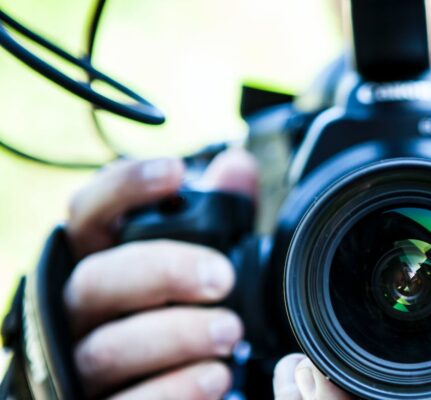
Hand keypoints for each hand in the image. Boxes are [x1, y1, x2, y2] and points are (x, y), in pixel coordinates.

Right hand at [64, 149, 257, 398]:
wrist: (166, 389)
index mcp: (100, 262)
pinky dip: (173, 390)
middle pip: (97, 280)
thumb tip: (238, 166)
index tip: (175, 172)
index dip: (125, 188)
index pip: (90, 213)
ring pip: (107, 349)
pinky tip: (215, 376)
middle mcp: (78, 312)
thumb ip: (219, 215)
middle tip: (222, 277)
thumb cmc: (178, 313)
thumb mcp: (201, 261)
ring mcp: (79, 365)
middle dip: (163, 272)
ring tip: (230, 333)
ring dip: (175, 336)